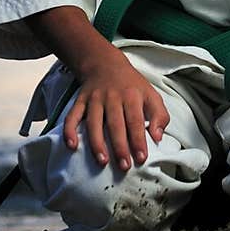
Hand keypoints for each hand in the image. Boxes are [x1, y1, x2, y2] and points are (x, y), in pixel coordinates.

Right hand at [62, 52, 169, 171]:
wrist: (106, 64)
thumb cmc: (132, 86)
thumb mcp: (151, 95)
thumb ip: (159, 115)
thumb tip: (157, 137)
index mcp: (132, 96)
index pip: (135, 121)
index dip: (138, 140)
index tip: (141, 158)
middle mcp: (112, 97)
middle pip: (115, 124)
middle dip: (120, 147)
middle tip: (124, 166)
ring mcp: (94, 99)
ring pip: (94, 122)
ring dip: (97, 143)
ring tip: (102, 161)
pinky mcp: (80, 101)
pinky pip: (72, 116)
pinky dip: (70, 131)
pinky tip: (72, 146)